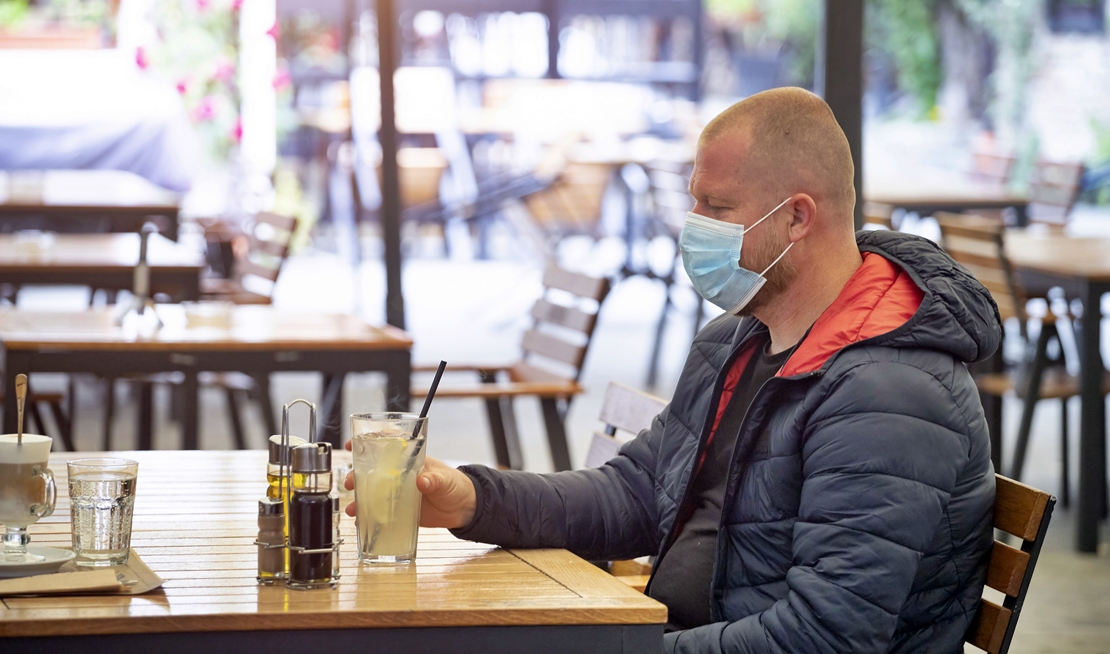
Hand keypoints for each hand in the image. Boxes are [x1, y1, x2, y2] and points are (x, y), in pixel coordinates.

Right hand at [343, 449, 476, 529]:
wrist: (462, 509)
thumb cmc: (455, 485)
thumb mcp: (446, 479)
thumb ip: (434, 479)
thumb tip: (423, 481)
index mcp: (409, 461)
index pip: (386, 446)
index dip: (368, 442)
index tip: (353, 443)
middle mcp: (399, 475)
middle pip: (372, 471)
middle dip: (356, 474)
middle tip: (350, 481)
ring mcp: (397, 493)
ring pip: (372, 492)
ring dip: (359, 498)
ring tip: (352, 506)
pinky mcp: (399, 511)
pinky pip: (379, 512)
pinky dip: (368, 516)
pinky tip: (361, 521)